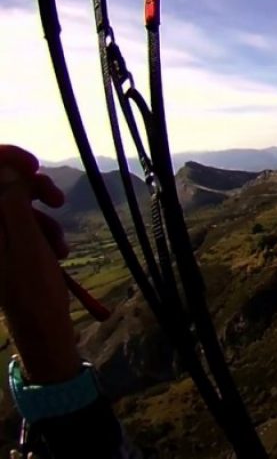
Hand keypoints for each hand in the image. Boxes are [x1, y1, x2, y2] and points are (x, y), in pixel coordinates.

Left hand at [0, 145, 81, 383]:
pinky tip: (56, 250)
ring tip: (59, 242)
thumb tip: (5, 167)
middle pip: (0, 185)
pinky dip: (42, 230)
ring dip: (42, 215)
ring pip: (15, 203)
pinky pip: (22, 222)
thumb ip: (12, 202)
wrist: (42, 328)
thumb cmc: (33, 289)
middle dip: (30, 188)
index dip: (5, 160)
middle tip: (56, 199)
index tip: (32, 164)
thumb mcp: (26, 242)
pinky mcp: (6, 246)